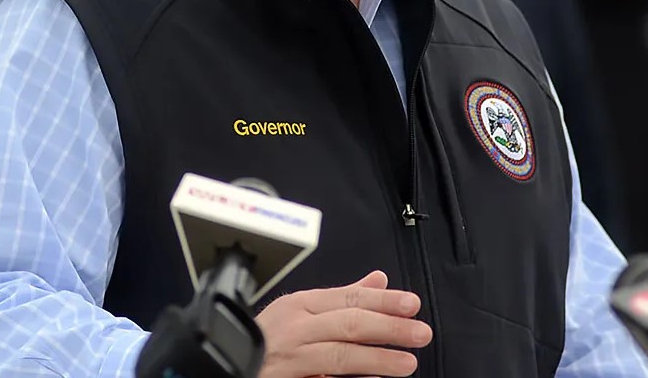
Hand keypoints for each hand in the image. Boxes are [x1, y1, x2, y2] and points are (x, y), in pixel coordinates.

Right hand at [254, 270, 430, 377]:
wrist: (227, 366)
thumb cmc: (268, 340)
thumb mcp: (302, 311)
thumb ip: (343, 297)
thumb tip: (379, 280)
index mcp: (300, 304)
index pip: (348, 298)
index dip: (383, 301)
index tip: (411, 304)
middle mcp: (294, 328)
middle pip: (348, 323)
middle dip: (388, 327)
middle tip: (420, 332)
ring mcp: (290, 357)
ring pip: (339, 354)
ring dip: (377, 358)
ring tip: (407, 362)